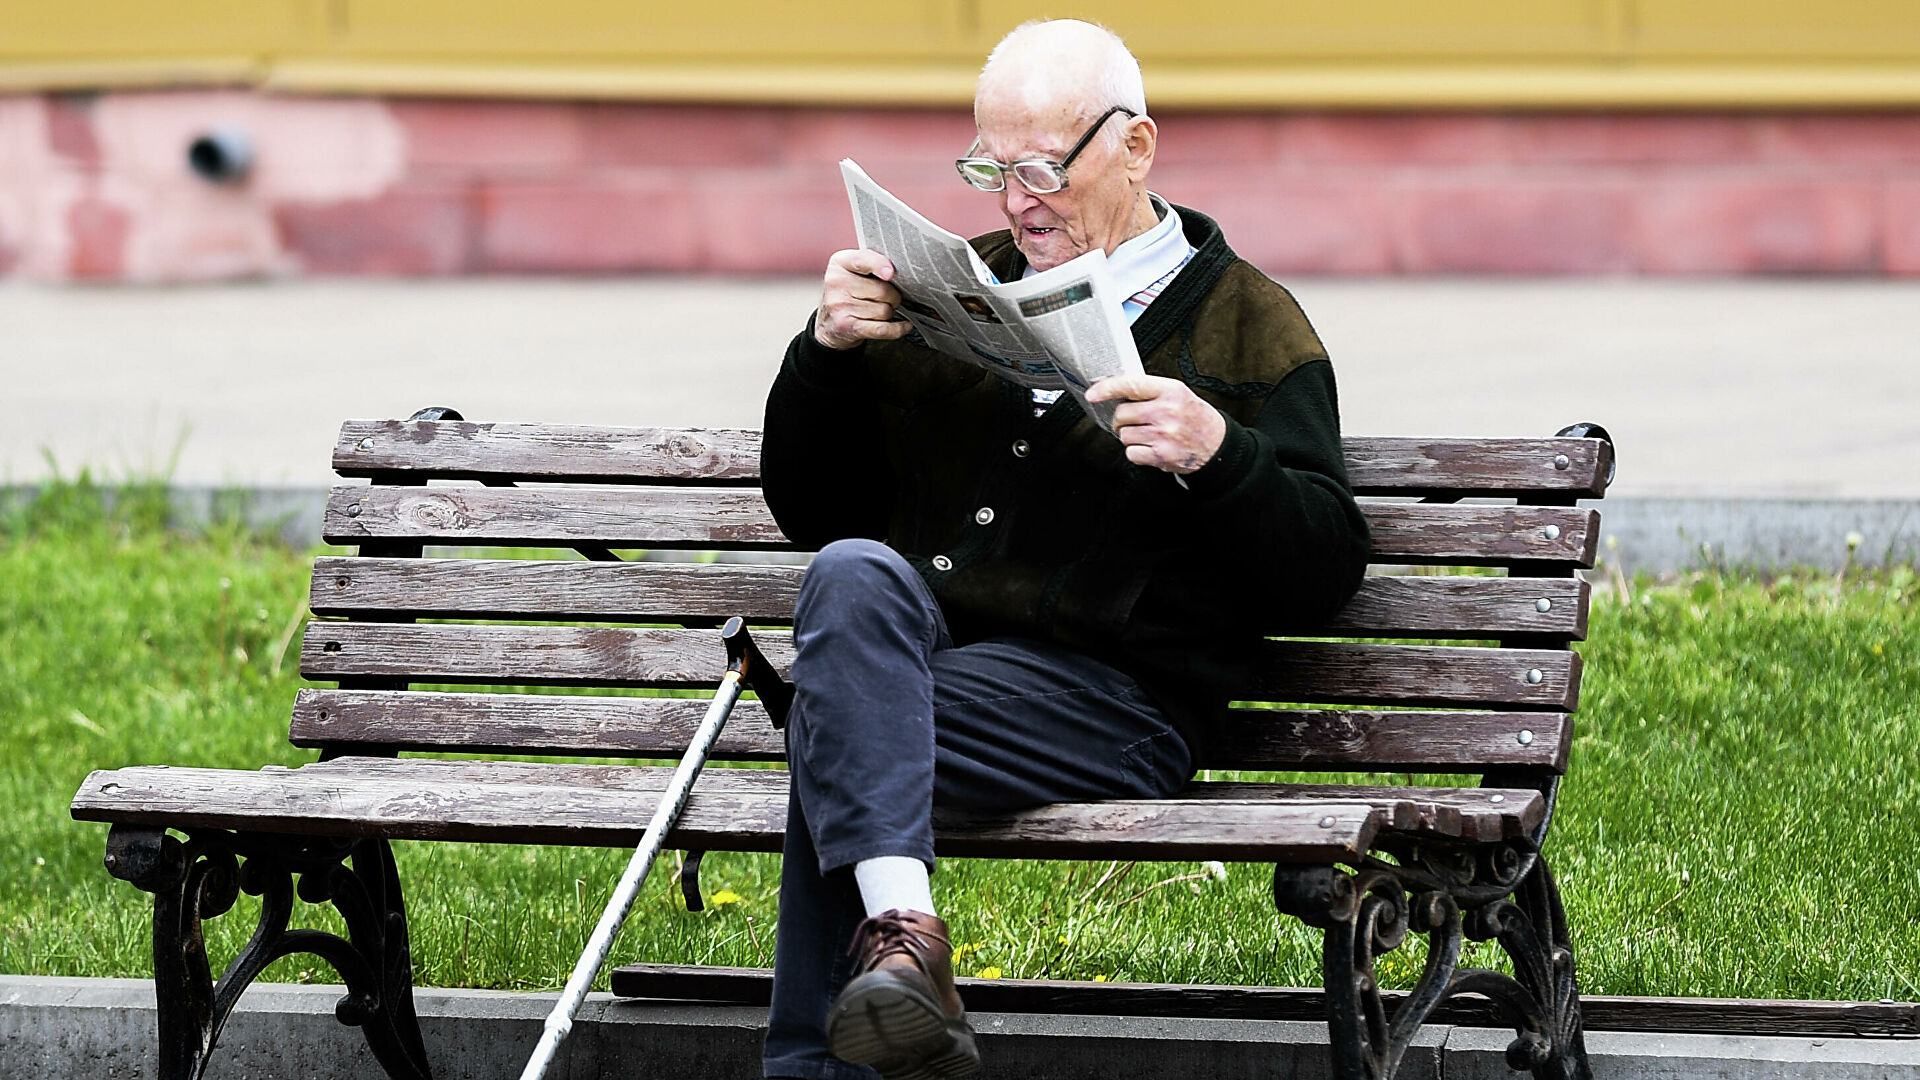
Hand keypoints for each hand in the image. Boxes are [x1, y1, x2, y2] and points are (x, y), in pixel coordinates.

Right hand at [815, 249, 910, 349]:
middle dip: (892, 297)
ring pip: (884, 311)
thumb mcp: (853, 269)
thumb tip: (893, 273)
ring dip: (888, 313)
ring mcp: (839, 306)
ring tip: (877, 311)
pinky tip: (904, 325)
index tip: (890, 273)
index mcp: (839, 263)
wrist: (829, 322)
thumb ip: (872, 262)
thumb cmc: (848, 292)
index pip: (863, 260)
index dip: (880, 265)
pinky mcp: (846, 327)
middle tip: (885, 298)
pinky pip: (881, 328)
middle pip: (883, 290)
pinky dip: (897, 328)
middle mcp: (836, 283)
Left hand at [1086, 374, 1226, 474]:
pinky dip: (1137, 452)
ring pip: (1124, 435)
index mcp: (1171, 390)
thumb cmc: (1195, 418)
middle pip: (1122, 414)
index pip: (1131, 385)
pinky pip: (1131, 453)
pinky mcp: (1161, 455)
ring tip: (1149, 434)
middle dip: (1123, 419)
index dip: (1107, 388)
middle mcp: (1166, 411)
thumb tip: (1116, 390)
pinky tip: (1151, 447)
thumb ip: (1150, 391)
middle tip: (1136, 421)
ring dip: (1131, 436)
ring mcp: (1163, 435)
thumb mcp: (1178, 394)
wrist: (1217, 445)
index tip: (1093, 393)